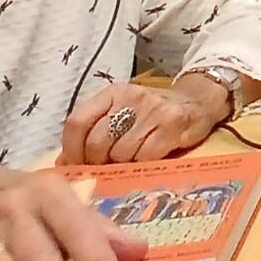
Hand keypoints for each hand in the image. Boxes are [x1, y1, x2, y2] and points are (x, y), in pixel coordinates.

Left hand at [61, 80, 225, 165]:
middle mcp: (130, 98)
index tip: (76, 166)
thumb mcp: (120, 112)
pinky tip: (149, 158)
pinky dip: (143, 164)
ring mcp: (152, 110)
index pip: (77, 122)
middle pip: (98, 141)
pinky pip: (146, 156)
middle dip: (98, 162)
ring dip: (123, 164)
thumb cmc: (151, 113)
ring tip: (132, 160)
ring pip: (121, 153)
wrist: (197, 101)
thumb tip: (63, 165)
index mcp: (111, 93)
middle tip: (107, 167)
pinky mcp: (173, 124)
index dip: (72, 150)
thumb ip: (93, 132)